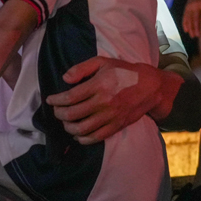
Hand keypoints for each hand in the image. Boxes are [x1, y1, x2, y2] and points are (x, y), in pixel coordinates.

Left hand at [46, 57, 169, 143]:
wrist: (150, 86)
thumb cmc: (124, 71)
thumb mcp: (102, 62)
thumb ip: (82, 68)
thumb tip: (65, 78)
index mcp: (99, 85)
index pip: (71, 97)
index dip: (57, 100)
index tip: (50, 100)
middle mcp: (103, 102)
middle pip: (73, 114)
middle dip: (60, 114)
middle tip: (56, 111)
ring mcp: (110, 116)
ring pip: (83, 128)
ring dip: (69, 127)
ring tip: (65, 122)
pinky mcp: (117, 126)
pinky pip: (96, 137)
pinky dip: (83, 139)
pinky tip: (77, 135)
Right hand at [182, 0, 200, 37]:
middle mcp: (196, 4)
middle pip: (196, 18)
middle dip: (196, 28)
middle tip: (197, 36)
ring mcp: (190, 5)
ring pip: (189, 18)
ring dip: (190, 27)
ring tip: (192, 36)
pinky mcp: (186, 6)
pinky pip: (185, 16)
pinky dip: (185, 23)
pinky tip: (186, 30)